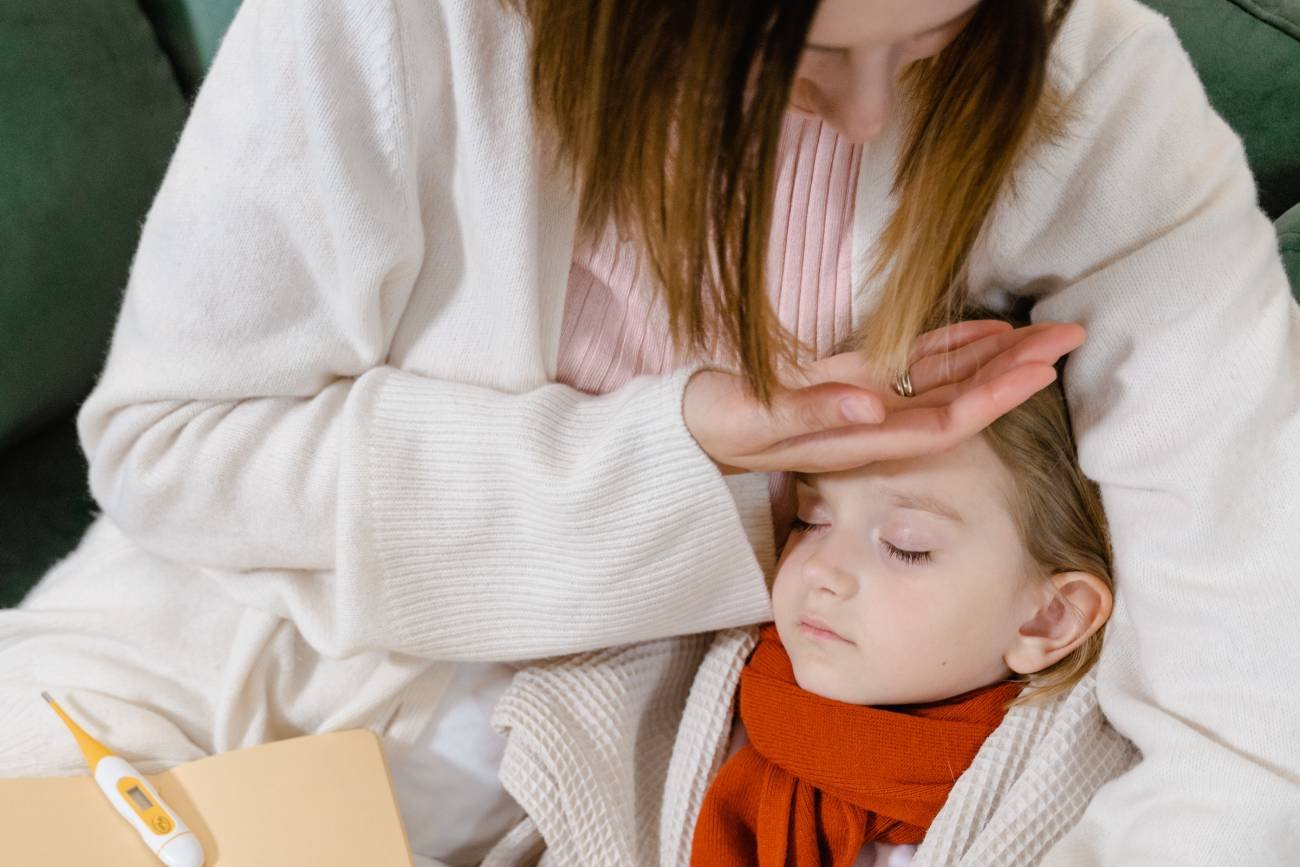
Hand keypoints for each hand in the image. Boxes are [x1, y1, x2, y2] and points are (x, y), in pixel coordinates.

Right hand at [683, 319, 1085, 473]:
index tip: (1040, 372)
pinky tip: (989, 331)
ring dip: (996, 357)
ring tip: (1045, 332)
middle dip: (1015, 371)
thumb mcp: (754, 418)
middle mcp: (875, 422)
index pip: (942, 420)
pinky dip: (953, 346)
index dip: (993, 397)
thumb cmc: (719, 424)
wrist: (692, 427)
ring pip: (945, 379)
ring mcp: (867, 401)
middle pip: (960, 399)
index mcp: (859, 436)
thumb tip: (870, 407)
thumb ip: (809, 413)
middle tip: (1070, 337)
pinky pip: (914, 364)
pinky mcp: (854, 380)